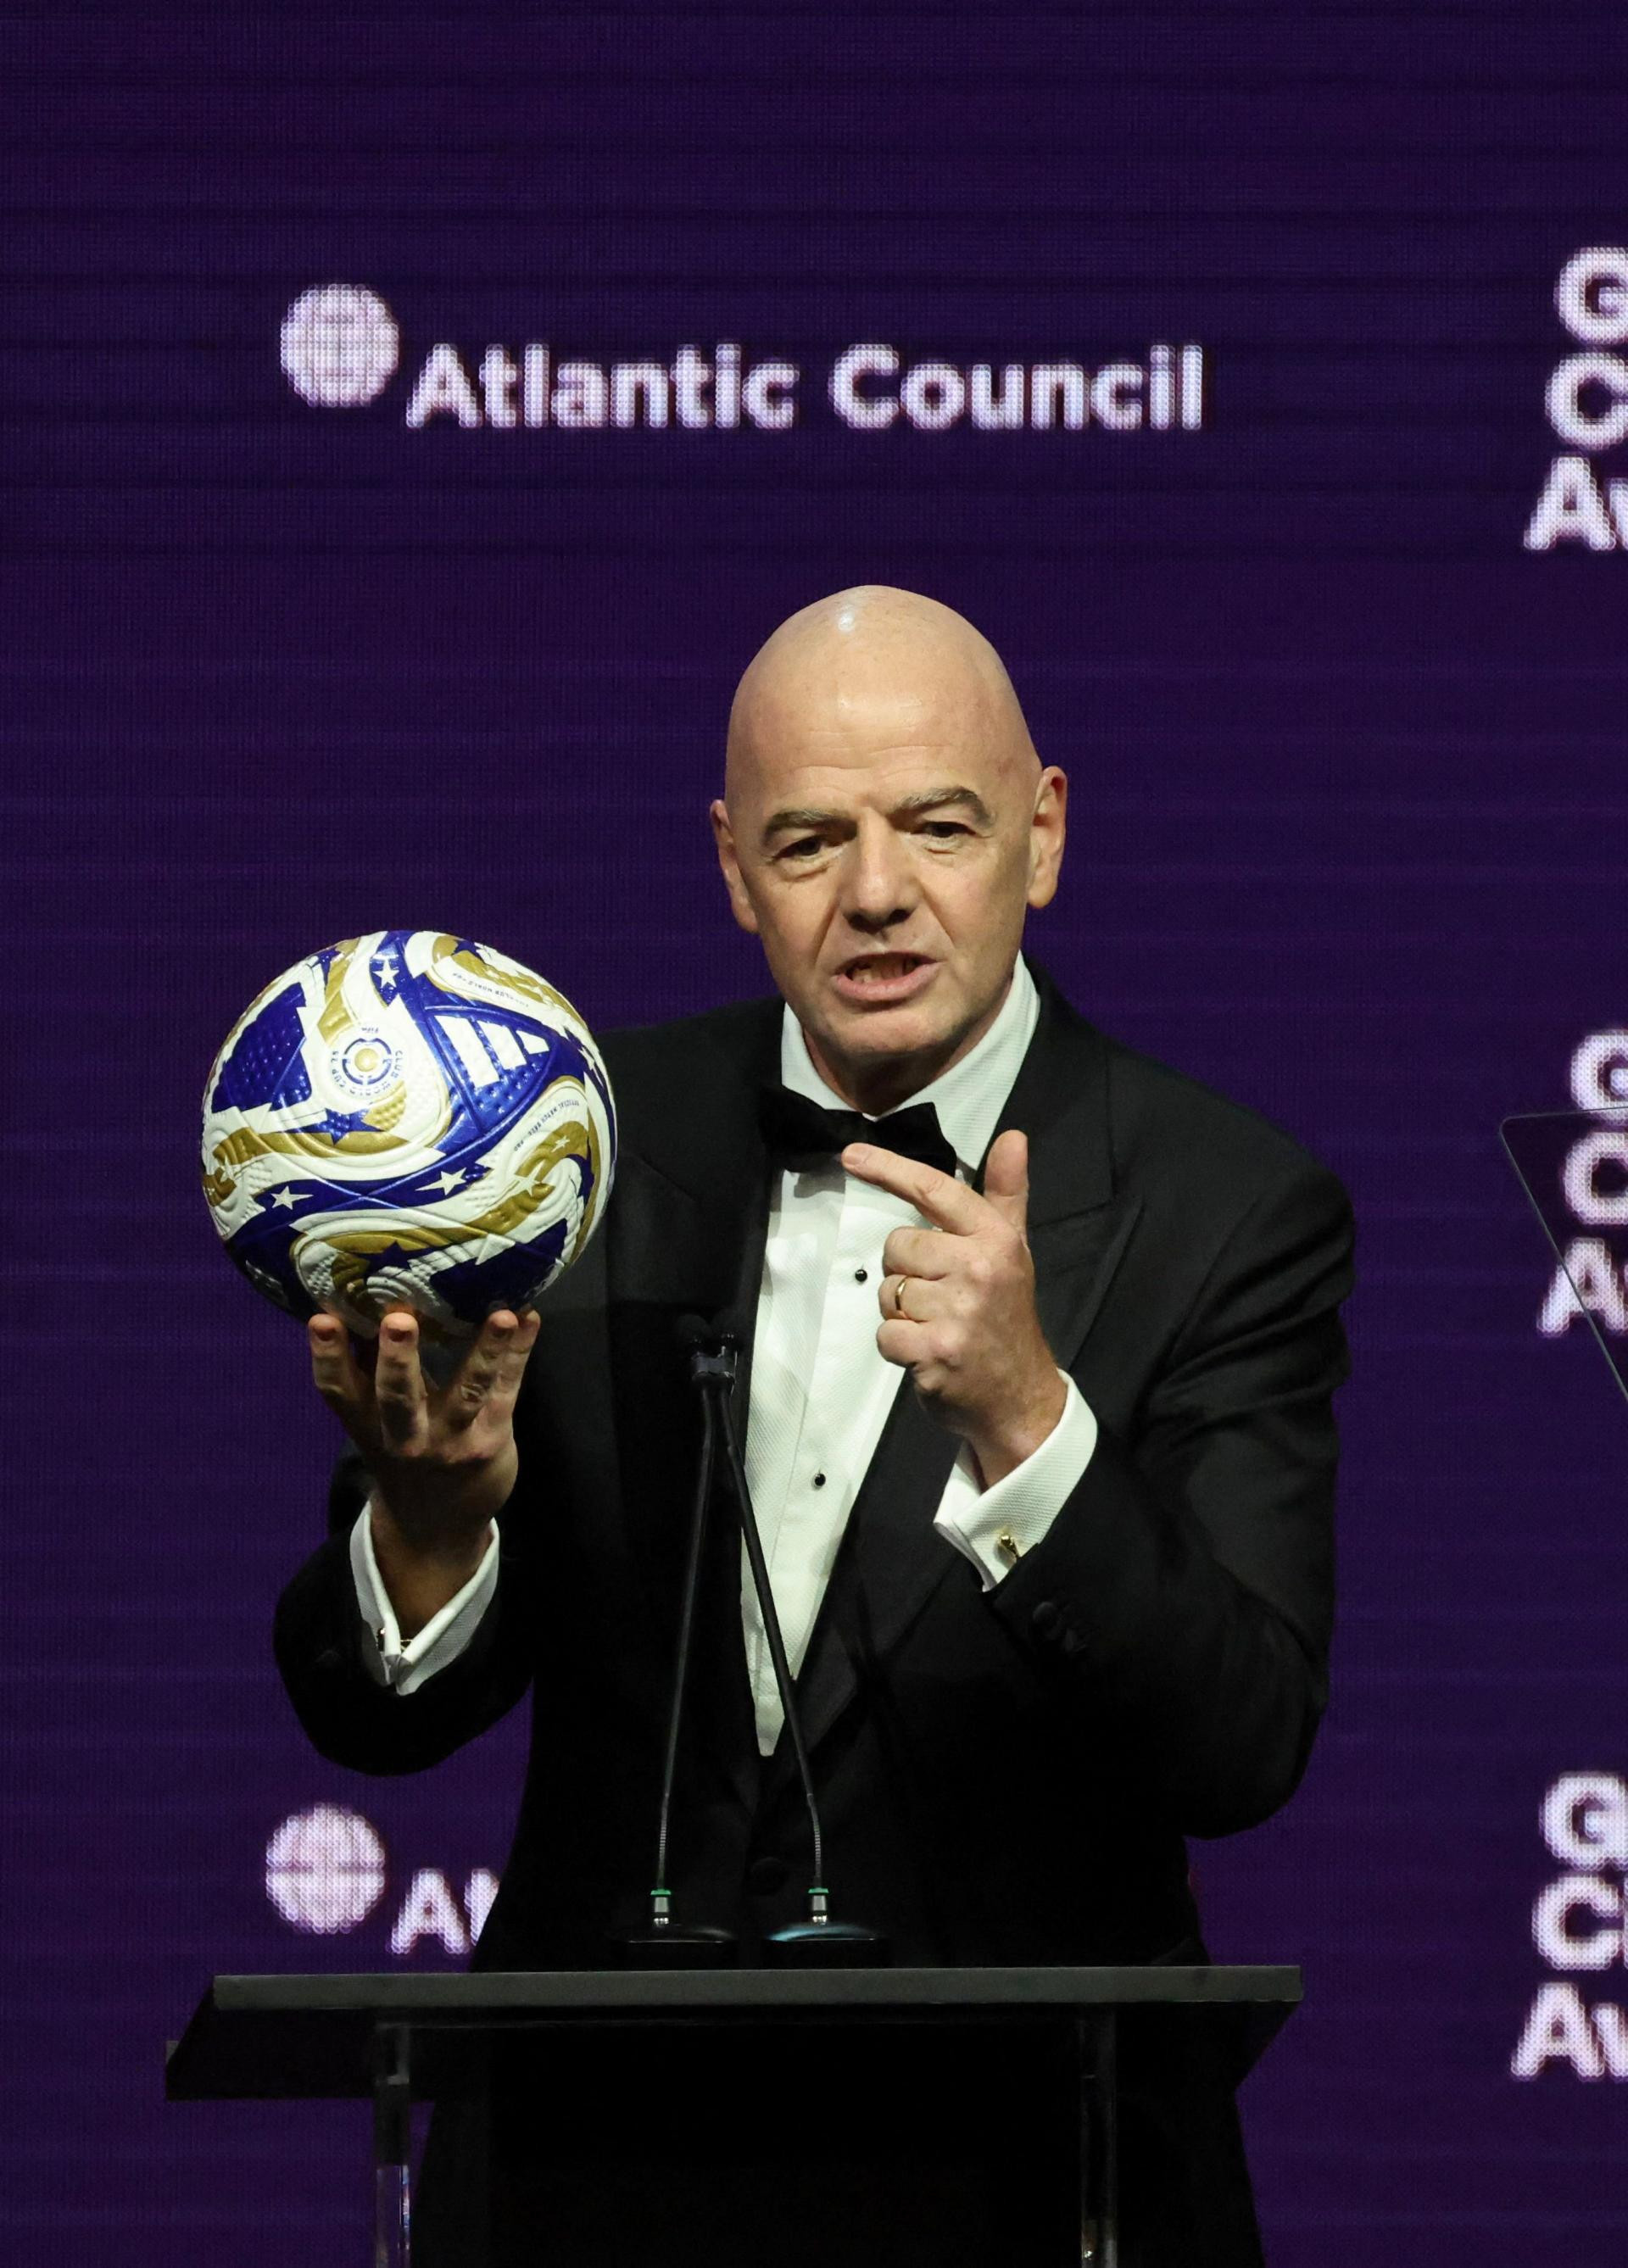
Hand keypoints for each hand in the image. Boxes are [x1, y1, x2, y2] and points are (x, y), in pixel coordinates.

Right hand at [308, 1304, 538, 1633]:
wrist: (436, 1523)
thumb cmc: (402, 1447)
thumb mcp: (372, 1420)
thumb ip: (366, 1366)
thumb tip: (362, 1294)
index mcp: (366, 1422)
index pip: (338, 1389)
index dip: (328, 1355)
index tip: (322, 1319)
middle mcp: (405, 1435)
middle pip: (398, 1397)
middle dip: (398, 1359)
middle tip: (398, 1320)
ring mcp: (452, 1438)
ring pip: (467, 1392)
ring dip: (484, 1351)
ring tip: (501, 1315)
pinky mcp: (491, 1438)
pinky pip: (506, 1389)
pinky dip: (518, 1352)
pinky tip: (529, 1317)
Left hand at [841, 1128, 1066, 1485]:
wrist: (1021, 1397)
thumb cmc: (1007, 1317)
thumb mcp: (1013, 1251)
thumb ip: (1007, 1194)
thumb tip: (1013, 1136)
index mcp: (995, 1238)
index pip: (933, 1189)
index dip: (887, 1168)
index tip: (850, 1155)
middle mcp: (979, 1268)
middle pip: (897, 1246)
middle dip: (905, 1272)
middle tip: (939, 1297)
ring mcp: (958, 1310)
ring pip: (886, 1291)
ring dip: (900, 1312)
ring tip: (936, 1325)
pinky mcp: (935, 1350)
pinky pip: (884, 1333)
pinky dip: (896, 1346)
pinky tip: (925, 1352)